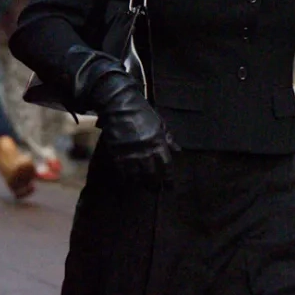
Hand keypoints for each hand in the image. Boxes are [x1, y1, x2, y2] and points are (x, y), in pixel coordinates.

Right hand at [68, 48, 177, 182]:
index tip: (170, 187)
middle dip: (154, 184)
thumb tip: (178, 151)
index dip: (169, 179)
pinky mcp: (117, 154)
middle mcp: (146, 152)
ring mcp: (131, 154)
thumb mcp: (160, 123)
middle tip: (154, 189)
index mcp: (158, 143)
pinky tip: (128, 180)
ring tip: (141, 185)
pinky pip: (122, 172)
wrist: (119, 106)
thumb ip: (168, 139)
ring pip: (136, 176)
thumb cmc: (142, 112)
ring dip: (139, 182)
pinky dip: (126, 178)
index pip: (167, 167)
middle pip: (152, 175)